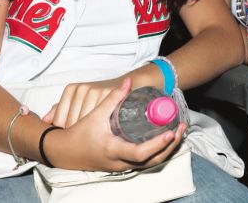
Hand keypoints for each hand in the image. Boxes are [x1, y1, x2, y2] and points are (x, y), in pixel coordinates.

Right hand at [45, 78, 185, 171]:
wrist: (65, 153)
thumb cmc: (80, 134)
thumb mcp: (95, 115)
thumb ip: (112, 98)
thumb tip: (127, 82)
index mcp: (114, 150)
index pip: (140, 153)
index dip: (157, 144)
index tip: (170, 132)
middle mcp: (121, 162)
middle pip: (153, 160)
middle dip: (170, 146)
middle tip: (181, 128)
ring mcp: (124, 166)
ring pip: (152, 163)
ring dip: (167, 149)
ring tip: (178, 132)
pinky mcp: (125, 165)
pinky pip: (146, 162)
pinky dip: (158, 152)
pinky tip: (166, 139)